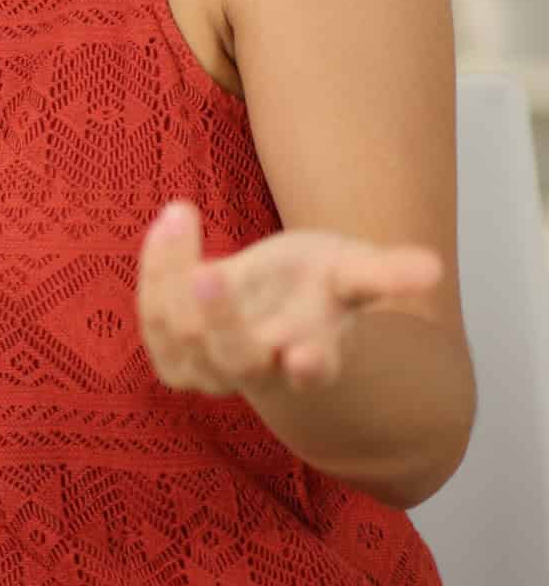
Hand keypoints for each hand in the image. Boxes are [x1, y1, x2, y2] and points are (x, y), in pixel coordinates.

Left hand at [136, 200, 444, 396]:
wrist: (269, 305)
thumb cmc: (316, 285)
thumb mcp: (349, 272)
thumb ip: (383, 273)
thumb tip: (432, 268)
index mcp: (313, 357)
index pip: (312, 372)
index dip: (310, 367)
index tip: (306, 356)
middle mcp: (261, 369)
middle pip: (235, 358)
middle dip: (220, 319)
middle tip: (207, 274)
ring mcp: (211, 369)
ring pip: (181, 334)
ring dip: (173, 273)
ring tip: (182, 213)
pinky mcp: (173, 355)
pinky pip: (153, 319)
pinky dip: (156, 270)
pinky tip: (171, 224)